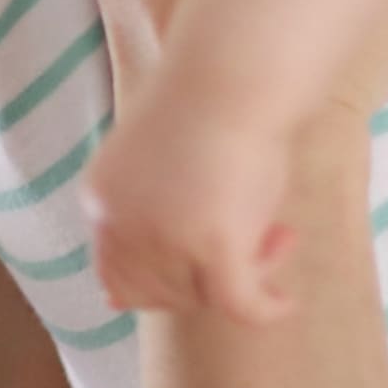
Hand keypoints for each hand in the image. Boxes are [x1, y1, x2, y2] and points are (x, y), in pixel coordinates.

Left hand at [79, 84, 296, 321]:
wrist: (229, 78)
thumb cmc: (200, 111)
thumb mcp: (150, 173)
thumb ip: (134, 228)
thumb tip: (112, 302)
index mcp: (101, 203)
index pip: (118, 278)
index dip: (168, 281)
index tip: (207, 257)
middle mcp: (122, 226)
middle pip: (165, 291)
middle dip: (211, 275)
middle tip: (258, 235)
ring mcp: (164, 237)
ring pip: (206, 294)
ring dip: (248, 273)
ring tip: (278, 230)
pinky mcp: (214, 244)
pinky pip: (240, 304)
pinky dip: (265, 309)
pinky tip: (286, 301)